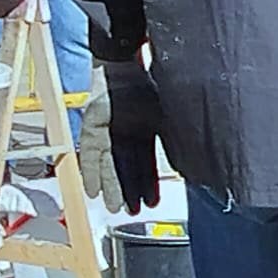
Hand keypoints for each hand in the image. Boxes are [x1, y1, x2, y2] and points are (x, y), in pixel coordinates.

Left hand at [83, 60, 161, 213]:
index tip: (152, 204)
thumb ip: (173, 138)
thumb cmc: (150, 85)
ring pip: (110, 165)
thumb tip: (187, 162)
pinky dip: (91, 173)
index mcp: (147, 128)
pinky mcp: (91, 127)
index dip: (149, 184)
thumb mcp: (167, 115)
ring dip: (112, 187)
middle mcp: (126, 132)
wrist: (124, 65)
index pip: (147, 162)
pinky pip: (91, 154)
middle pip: (127, 167)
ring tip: (116, 208)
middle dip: (130, 190)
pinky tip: (92, 192)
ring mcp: (107, 130)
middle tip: (132, 212)